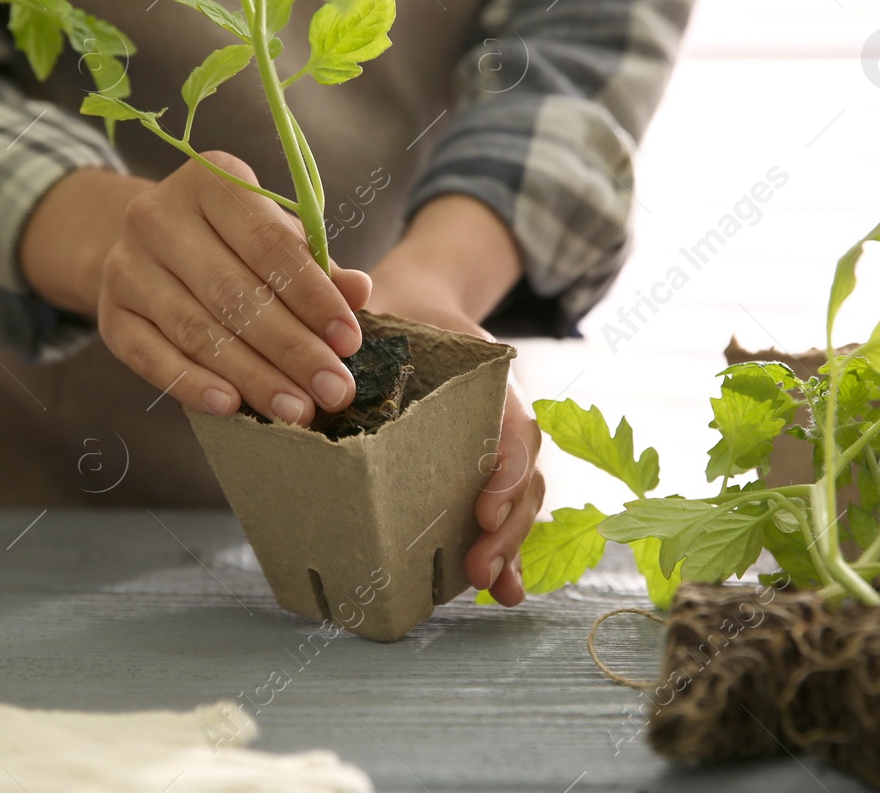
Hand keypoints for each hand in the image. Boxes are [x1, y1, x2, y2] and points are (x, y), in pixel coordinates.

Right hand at [89, 152, 371, 423]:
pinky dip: (192, 384)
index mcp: (210, 181)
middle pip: (234, 293)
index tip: (349, 342)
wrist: (146, 244)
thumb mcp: (274, 235)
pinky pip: (152, 357)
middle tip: (334, 391)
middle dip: (291, 348)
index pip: (268, 244)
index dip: (313, 296)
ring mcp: (126, 266)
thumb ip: (315, 264)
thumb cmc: (229, 239)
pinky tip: (231, 408)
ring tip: (297, 410)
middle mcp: (158, 216)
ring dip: (252, 376)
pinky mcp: (110, 314)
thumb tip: (359, 291)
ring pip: (196, 330)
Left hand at [367, 195, 539, 606]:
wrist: (416, 306)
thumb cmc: (395, 306)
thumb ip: (360, 295)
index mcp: (484, 376)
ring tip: (489, 586)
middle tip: (479, 568)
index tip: (482, 508)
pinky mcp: (472, 470)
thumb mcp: (380, 296)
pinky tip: (498, 592)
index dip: (504, 471)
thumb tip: (357, 288)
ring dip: (508, 546)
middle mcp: (496, 415)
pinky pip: (495, 513)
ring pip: (517, 500)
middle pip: (522, 475)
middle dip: (508, 526)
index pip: (510, 428)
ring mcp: (491, 445)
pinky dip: (502, 552)